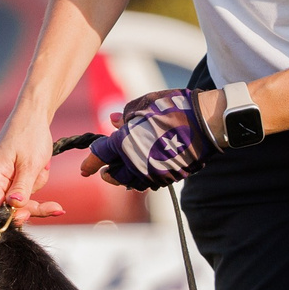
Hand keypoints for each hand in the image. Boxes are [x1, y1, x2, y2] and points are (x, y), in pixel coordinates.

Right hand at [0, 113, 65, 223]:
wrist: (32, 116)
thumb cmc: (31, 135)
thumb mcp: (31, 164)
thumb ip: (22, 188)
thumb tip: (13, 207)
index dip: (11, 217)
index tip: (31, 215)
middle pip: (3, 210)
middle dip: (28, 206)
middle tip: (54, 207)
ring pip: (13, 203)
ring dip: (33, 192)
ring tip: (42, 168)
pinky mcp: (4, 179)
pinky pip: (18, 193)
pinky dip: (32, 187)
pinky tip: (41, 170)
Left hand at [81, 89, 216, 190]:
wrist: (204, 123)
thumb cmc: (172, 108)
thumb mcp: (143, 105)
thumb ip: (125, 116)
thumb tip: (114, 122)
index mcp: (123, 143)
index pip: (99, 156)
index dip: (89, 163)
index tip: (84, 169)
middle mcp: (135, 163)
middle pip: (114, 176)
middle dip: (107, 173)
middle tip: (105, 170)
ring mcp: (153, 173)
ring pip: (131, 184)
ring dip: (124, 179)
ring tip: (124, 172)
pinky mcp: (169, 177)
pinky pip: (150, 183)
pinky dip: (143, 180)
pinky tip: (144, 172)